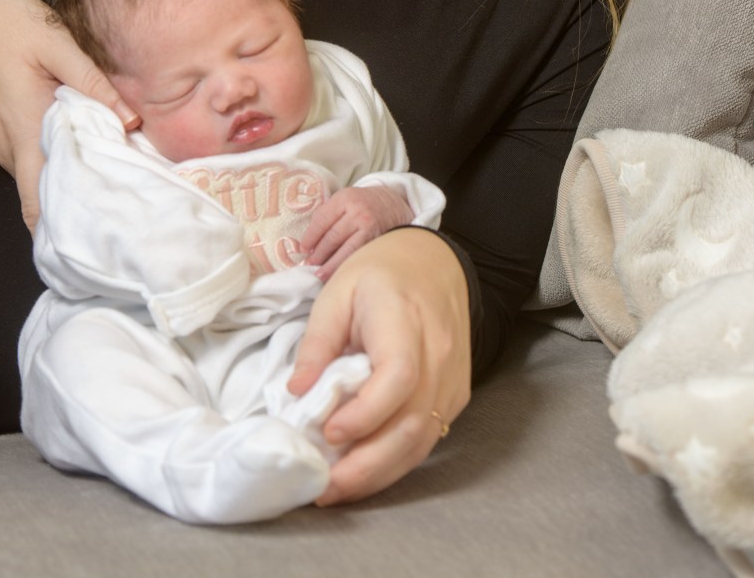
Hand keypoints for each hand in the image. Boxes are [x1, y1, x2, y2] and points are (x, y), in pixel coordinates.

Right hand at [0, 0, 140, 233]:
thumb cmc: (3, 21)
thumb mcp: (54, 42)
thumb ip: (91, 82)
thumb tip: (130, 119)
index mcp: (24, 130)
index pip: (39, 205)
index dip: (72, 222)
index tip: (110, 223)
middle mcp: (7, 147)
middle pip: (44, 195)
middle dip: (82, 200)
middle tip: (125, 195)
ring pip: (39, 175)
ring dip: (71, 175)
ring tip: (114, 167)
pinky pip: (30, 157)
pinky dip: (56, 157)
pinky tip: (84, 143)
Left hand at [287, 227, 470, 505]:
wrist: (434, 264)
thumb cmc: (379, 274)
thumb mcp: (337, 292)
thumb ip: (317, 342)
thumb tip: (297, 393)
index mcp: (405, 318)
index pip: (397, 375)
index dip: (365, 413)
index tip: (328, 432)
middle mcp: (438, 353)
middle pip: (412, 422)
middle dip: (366, 465)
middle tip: (323, 487)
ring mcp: (452, 378)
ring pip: (423, 439)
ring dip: (379, 473)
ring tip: (336, 490)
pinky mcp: (456, 395)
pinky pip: (429, 437)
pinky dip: (396, 462)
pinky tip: (363, 471)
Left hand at [301, 186, 413, 279]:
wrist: (393, 204)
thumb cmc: (362, 204)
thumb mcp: (345, 200)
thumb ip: (328, 215)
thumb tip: (308, 243)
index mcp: (345, 198)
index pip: (322, 220)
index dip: (310, 237)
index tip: (302, 249)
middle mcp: (357, 212)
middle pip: (332, 237)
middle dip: (318, 254)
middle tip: (307, 265)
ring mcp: (369, 227)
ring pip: (345, 250)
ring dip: (330, 265)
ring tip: (318, 275)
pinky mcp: (378, 241)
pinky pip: (358, 256)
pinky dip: (346, 266)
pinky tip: (338, 273)